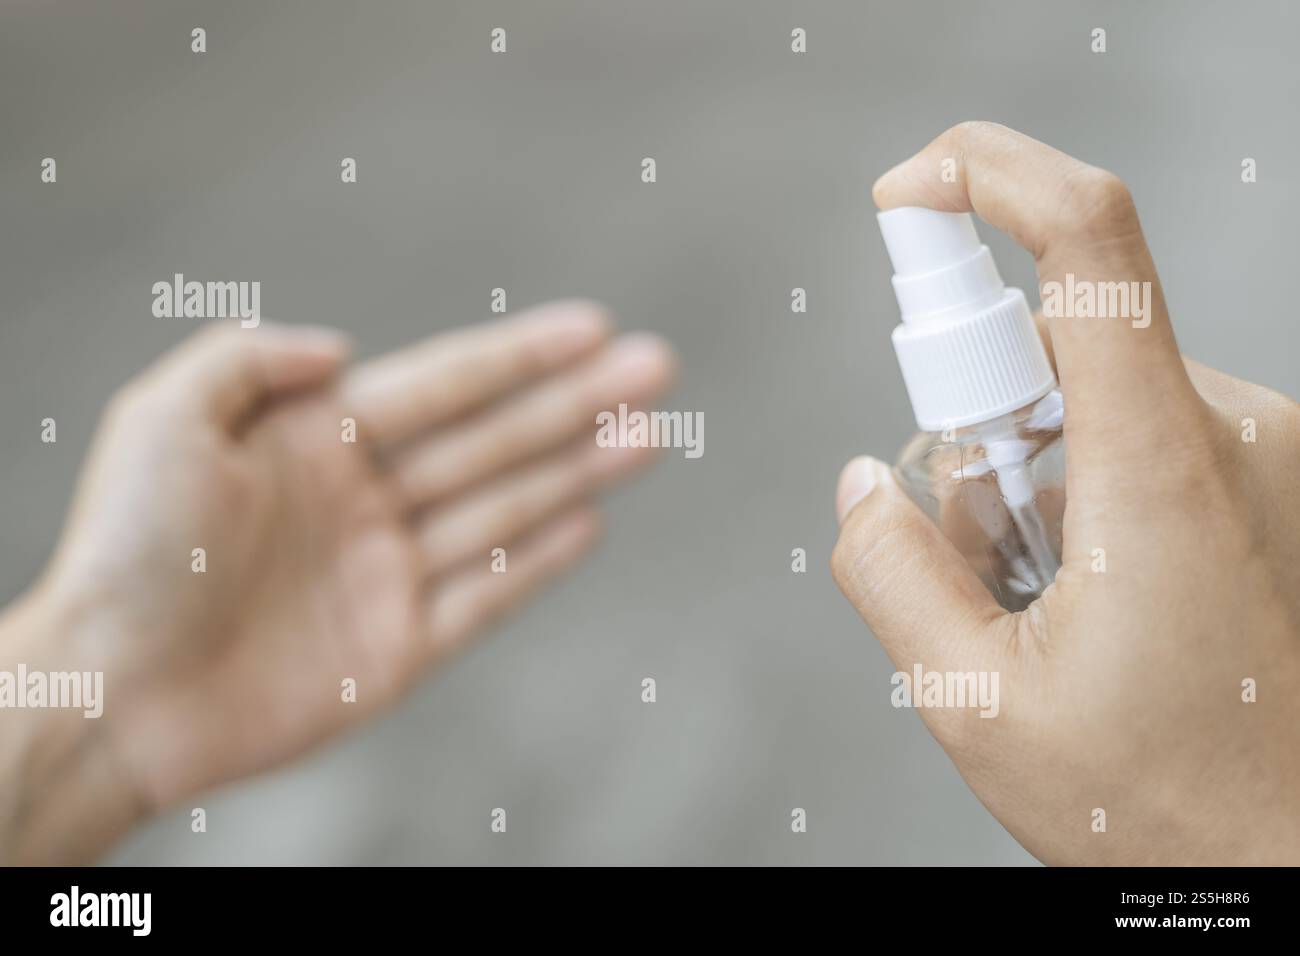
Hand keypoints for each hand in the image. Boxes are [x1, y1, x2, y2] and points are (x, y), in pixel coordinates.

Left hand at [1, 301, 673, 861]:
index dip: (520, 355)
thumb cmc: (130, 550)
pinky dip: (538, 559)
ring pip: (505, 507)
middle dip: (577, 402)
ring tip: (650, 435)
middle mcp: (363, 500)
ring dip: (581, 469)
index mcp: (317, 440)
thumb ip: (252, 358)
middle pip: (494, 439)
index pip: (443, 385)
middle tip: (658, 368)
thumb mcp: (165, 418)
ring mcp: (387, 574)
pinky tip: (590, 520)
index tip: (594, 326)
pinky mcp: (398, 649)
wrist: (112, 693)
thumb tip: (347, 348)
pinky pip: (486, 594)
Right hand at [832, 122, 1299, 864]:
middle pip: (1048, 345)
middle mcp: (1231, 430)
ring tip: (1048, 604)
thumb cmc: (1170, 798)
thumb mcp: (977, 704)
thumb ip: (890, 573)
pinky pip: (1133, 431)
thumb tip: (864, 484)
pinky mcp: (1265, 473)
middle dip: (975, 434)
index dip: (982, 172)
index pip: (1084, 236)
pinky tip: (1092, 593)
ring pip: (1084, 399)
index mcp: (1160, 466)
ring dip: (1027, 478)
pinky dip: (1080, 488)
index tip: (904, 193)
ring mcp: (1261, 449)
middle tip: (987, 560)